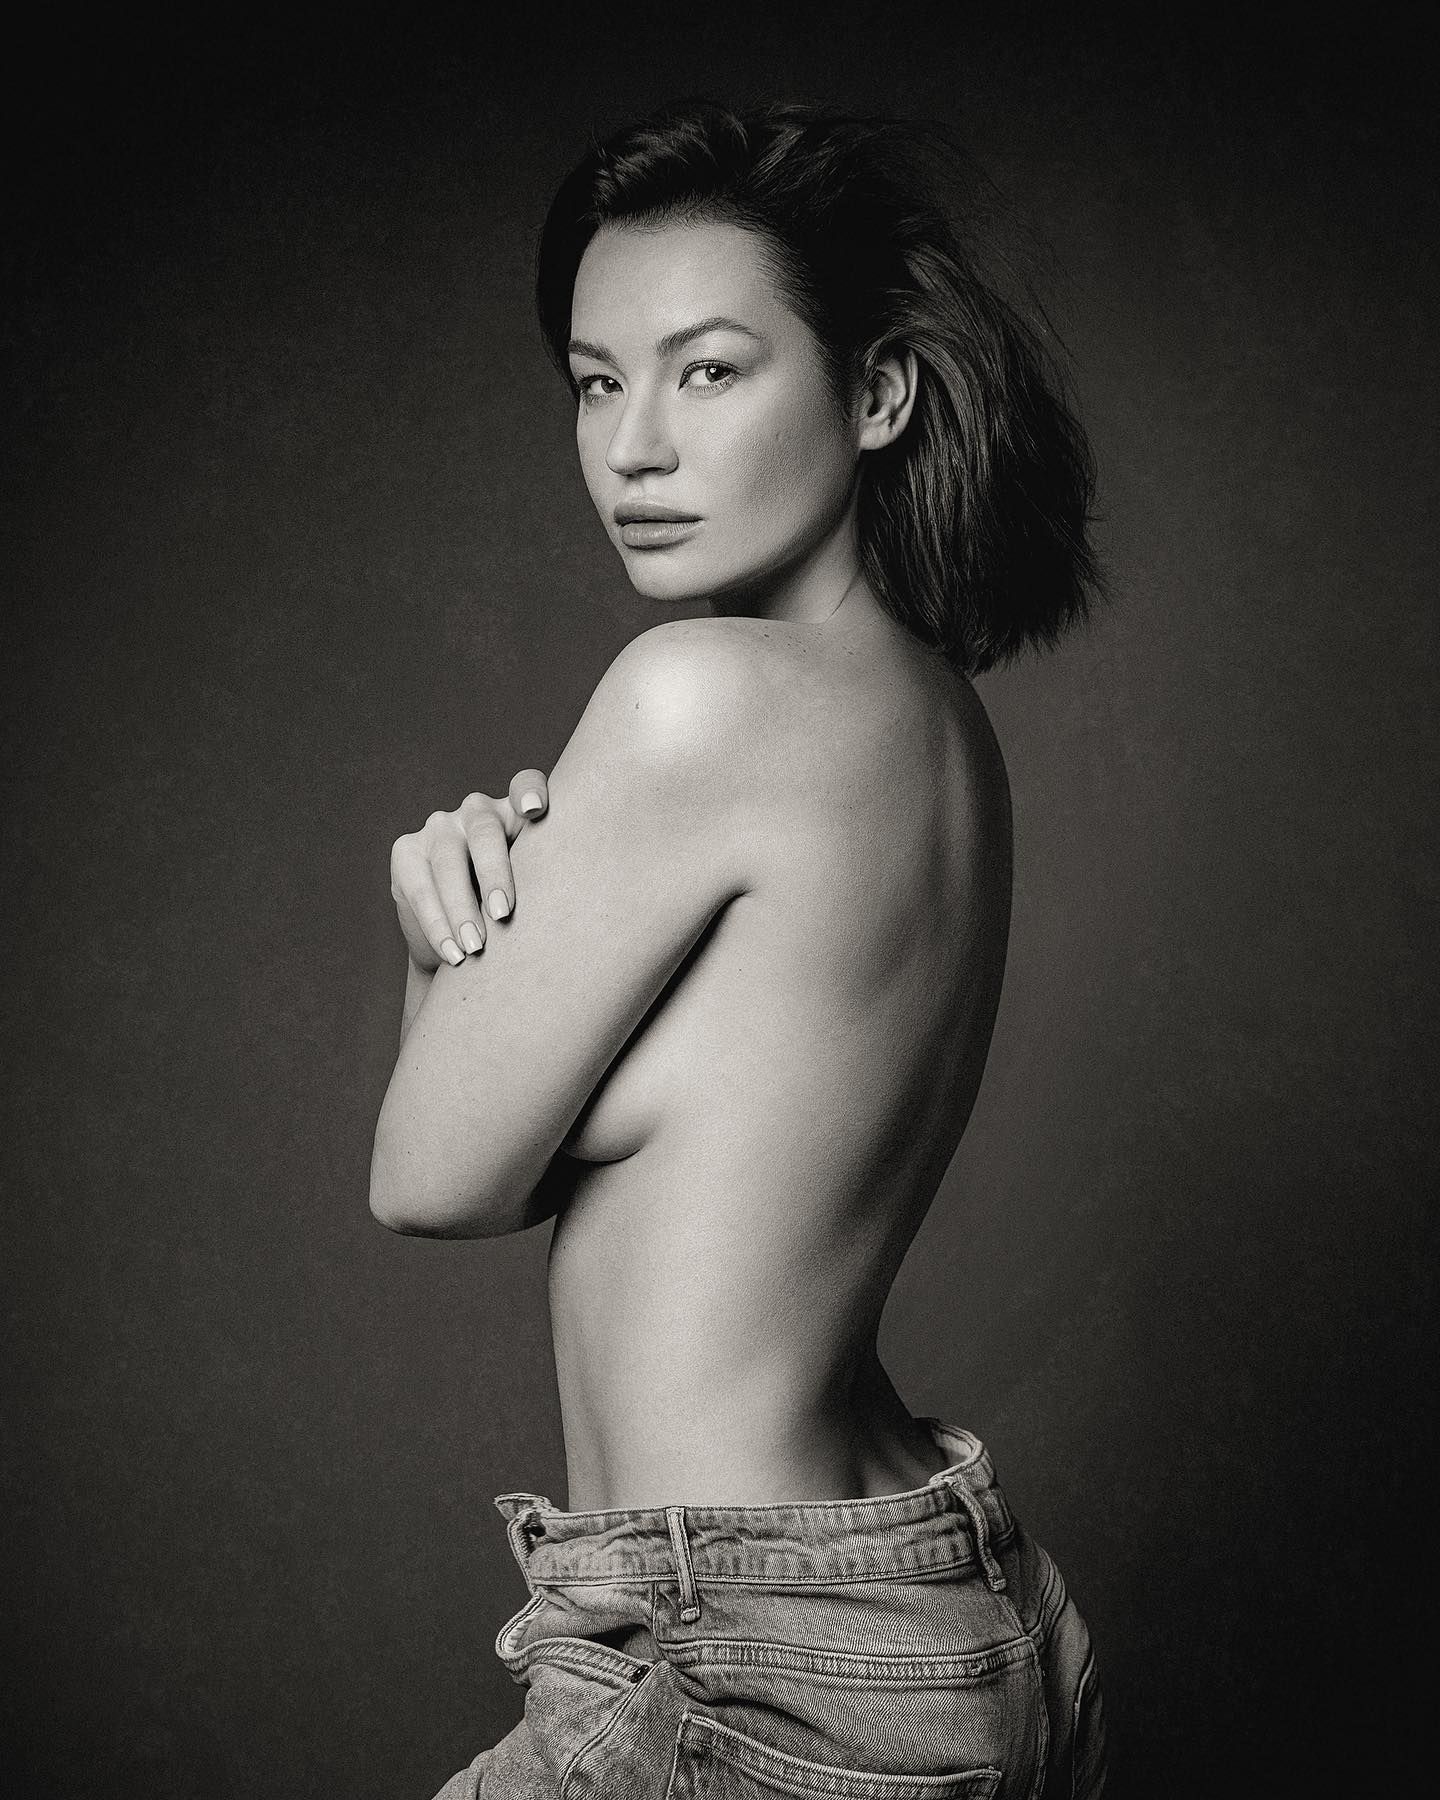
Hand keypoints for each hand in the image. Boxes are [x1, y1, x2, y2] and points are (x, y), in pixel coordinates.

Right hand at [390, 770, 549, 972]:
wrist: (465, 945)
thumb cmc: (516, 917)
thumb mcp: (537, 899)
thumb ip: (550, 887)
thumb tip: (575, 908)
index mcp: (517, 812)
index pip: (526, 785)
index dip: (530, 791)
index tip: (534, 810)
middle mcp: (477, 811)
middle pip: (486, 831)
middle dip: (494, 874)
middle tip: (504, 916)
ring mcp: (439, 828)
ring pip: (449, 861)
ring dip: (462, 909)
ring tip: (475, 949)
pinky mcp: (406, 851)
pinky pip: (420, 888)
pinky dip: (437, 925)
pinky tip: (452, 953)